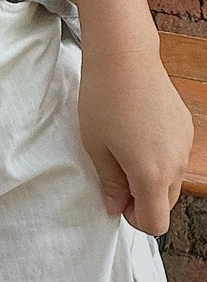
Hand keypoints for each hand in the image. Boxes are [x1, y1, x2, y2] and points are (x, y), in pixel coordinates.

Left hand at [79, 51, 193, 235]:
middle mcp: (176, 163)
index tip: (115, 199)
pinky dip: (160, 157)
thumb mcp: (96, 147)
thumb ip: (109, 183)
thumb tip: (114, 208)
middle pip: (165, 204)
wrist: (124, 58)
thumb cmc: (103, 100)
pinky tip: (137, 132)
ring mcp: (185, 144)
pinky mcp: (186, 127)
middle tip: (115, 174)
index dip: (132, 218)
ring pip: (172, 180)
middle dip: (141, 200)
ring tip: (124, 150)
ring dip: (151, 178)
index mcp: (152, 175)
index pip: (155, 223)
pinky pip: (175, 156)